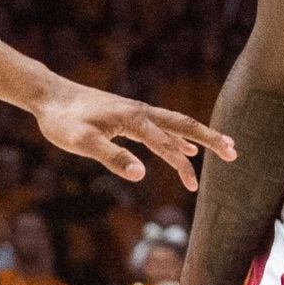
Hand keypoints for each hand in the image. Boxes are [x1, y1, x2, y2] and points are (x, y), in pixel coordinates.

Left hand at [32, 80, 233, 189]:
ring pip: (174, 125)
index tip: (194, 187)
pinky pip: (160, 128)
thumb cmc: (63, 121)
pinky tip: (182, 149)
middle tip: (234, 152)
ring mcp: (135, 113)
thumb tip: (142, 174)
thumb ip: (112, 157)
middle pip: (183, 125)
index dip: (182, 166)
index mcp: (134, 119)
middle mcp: (140, 112)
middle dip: (209, 139)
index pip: (167, 145)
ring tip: (221, 149)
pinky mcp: (128, 117)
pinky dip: (176, 139)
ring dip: (197, 138)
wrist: (50, 96)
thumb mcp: (83, 142)